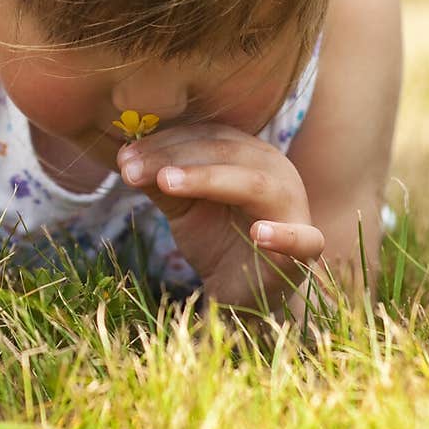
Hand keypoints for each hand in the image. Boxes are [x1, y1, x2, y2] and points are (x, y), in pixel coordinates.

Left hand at [116, 124, 324, 311]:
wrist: (245, 293)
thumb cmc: (217, 238)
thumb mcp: (182, 207)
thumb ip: (162, 182)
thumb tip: (125, 159)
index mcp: (248, 153)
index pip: (206, 135)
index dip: (164, 141)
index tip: (123, 155)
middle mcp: (274, 170)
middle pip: (224, 151)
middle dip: (173, 157)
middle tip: (131, 168)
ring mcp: (293, 207)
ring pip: (254, 183)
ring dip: (208, 179)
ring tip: (167, 183)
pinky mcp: (304, 249)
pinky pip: (303, 240)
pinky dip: (284, 236)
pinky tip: (259, 234)